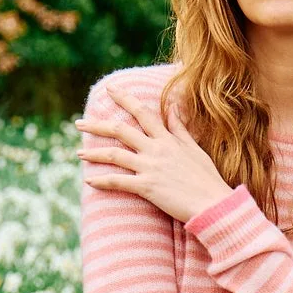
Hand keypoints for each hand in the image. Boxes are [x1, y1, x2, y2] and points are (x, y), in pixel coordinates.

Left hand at [76, 85, 232, 224]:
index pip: (142, 112)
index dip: (124, 98)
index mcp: (167, 139)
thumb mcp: (195, 148)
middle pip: (120, 130)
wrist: (213, 203)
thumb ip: (180, 128)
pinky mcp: (147, 187)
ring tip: (79, 153)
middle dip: (97, 125)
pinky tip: (89, 180)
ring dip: (94, 153)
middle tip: (78, 123)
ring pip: (115, 154)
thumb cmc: (206, 179)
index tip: (109, 89)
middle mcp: (156, 149)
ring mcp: (150, 168)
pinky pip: (119, 181)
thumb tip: (174, 106)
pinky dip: (102, 180)